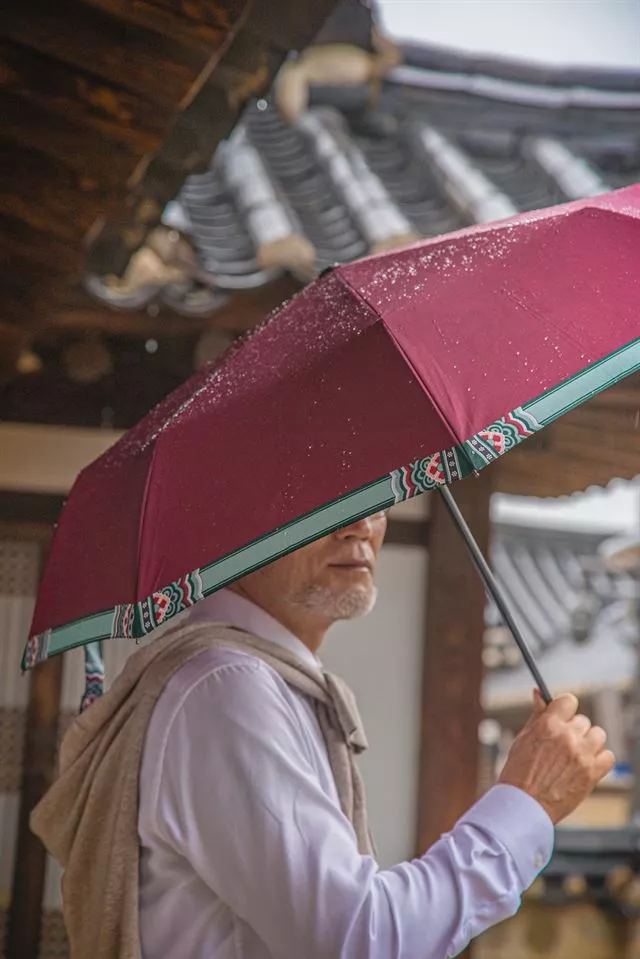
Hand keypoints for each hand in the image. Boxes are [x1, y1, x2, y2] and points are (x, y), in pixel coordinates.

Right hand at [497, 689, 614, 824]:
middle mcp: (567, 737)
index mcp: (548, 725)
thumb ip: (536, 716)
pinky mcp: (592, 774)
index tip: (563, 716)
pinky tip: (586, 765)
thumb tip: (539, 694)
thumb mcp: (523, 739)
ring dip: (588, 742)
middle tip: (562, 745)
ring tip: (575, 755)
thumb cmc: (518, 773)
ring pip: (598, 735)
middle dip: (573, 730)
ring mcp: (582, 755)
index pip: (569, 701)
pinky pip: (608, 756)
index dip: (565, 708)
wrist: (523, 806)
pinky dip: (600, 759)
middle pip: (583, 720)